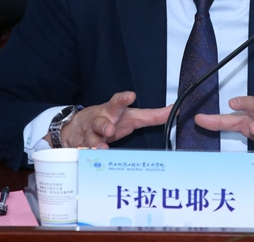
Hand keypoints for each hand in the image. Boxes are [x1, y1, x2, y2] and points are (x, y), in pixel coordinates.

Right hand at [47, 91, 170, 148]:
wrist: (79, 127)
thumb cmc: (111, 120)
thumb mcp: (132, 117)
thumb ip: (153, 115)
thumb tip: (174, 110)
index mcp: (114, 111)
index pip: (118, 102)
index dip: (124, 98)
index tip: (131, 95)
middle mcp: (101, 120)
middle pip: (101, 121)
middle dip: (104, 125)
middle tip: (110, 129)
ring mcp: (90, 134)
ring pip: (91, 138)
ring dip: (96, 144)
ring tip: (102, 149)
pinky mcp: (83, 146)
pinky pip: (83, 152)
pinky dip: (85, 155)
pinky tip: (87, 157)